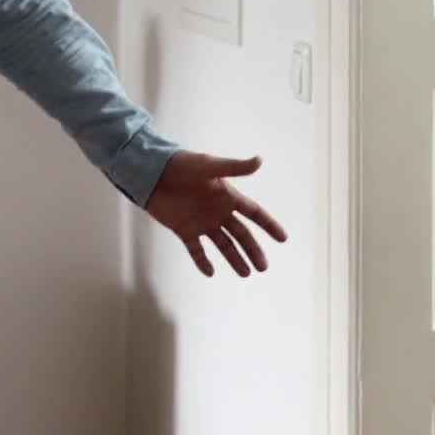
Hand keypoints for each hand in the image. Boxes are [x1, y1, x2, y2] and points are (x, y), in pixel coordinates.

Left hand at [144, 151, 287, 276]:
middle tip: (263, 267)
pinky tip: (210, 272)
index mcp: (227, 196)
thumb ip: (234, 167)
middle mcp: (218, 211)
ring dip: (234, 259)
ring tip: (246, 274)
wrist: (151, 173)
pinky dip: (202, 261)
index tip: (283, 238)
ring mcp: (202, 222)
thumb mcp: (209, 166)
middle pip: (241, 234)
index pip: (254, 213)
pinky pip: (196, 249)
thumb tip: (260, 160)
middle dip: (253, 250)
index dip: (268, 225)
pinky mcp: (184, 230)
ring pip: (223, 245)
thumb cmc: (182, 165)